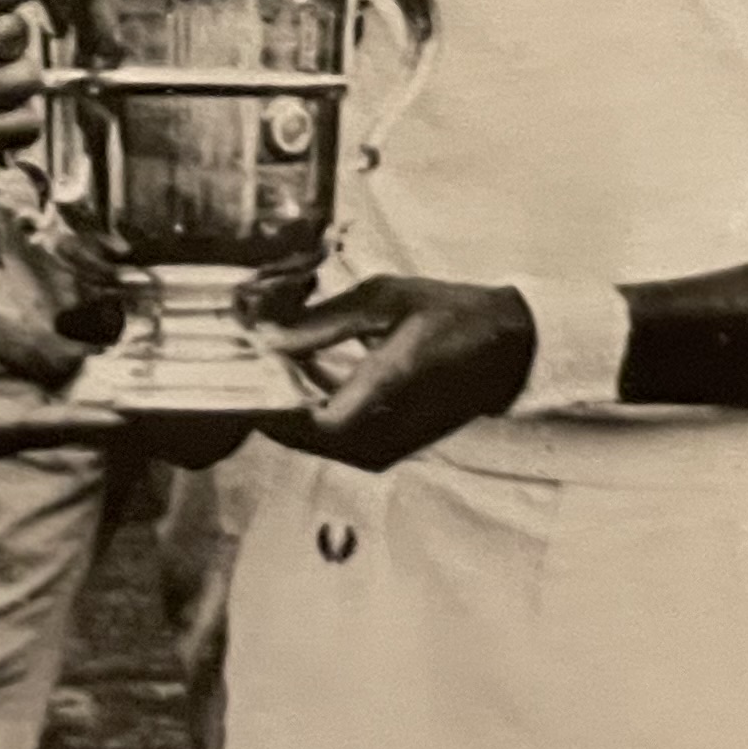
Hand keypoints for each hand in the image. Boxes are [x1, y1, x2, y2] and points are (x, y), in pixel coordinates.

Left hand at [256, 275, 534, 471]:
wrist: (506, 348)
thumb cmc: (451, 315)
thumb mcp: (386, 300)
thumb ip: (322, 321)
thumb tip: (267, 336)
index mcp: (387, 389)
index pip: (306, 422)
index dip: (266, 399)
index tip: (241, 366)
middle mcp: (386, 431)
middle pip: (301, 435)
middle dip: (266, 399)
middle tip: (244, 361)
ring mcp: (387, 448)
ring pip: (314, 439)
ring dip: (284, 406)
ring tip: (267, 363)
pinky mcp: (386, 448)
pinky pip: (332, 437)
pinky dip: (308, 411)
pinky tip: (300, 376)